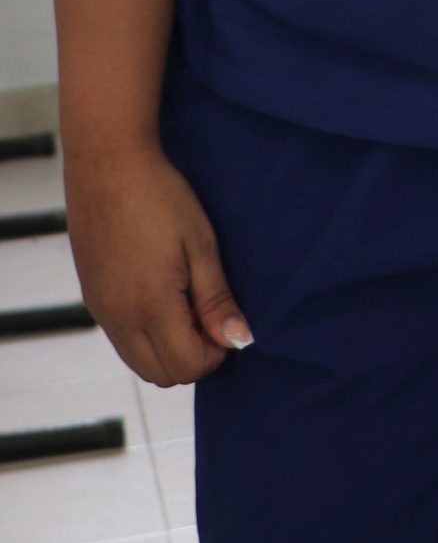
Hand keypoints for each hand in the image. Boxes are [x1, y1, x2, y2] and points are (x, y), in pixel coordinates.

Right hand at [65, 140, 250, 386]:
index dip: (217, 352)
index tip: (228, 318)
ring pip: (139, 362)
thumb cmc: (162, 200)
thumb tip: (238, 341)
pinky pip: (122, 341)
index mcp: (149, 307)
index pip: (187, 366)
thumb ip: (217, 300)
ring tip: (190, 303)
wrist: (109, 167)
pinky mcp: (92, 299)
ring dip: (169, 348)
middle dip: (194, 356)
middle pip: (161, 374)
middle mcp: (118, 318)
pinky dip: (148, 336)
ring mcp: (100, 311)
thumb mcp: (201, 247)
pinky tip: (166, 296)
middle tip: (211, 313)